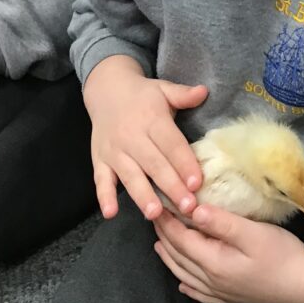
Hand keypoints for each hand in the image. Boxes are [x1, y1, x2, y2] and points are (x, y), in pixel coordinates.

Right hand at [84, 55, 207, 219]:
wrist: (106, 90)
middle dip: (171, 186)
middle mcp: (132, 136)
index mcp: (152, 119)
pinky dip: (104, 196)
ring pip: (130, 175)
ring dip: (142, 195)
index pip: (171, 144)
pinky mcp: (99, 160)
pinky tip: (110, 213)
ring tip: (155, 213)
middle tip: (187, 207)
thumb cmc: (143, 95)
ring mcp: (114, 150)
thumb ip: (183, 95)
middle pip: (154, 164)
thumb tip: (204, 91)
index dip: (184, 163)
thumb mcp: (164, 89)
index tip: (197, 183)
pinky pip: (100, 180)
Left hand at [153, 205, 303, 302]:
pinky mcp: (231, 299)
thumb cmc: (282, 255)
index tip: (158, 203)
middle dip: (164, 236)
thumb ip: (222, 223)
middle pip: (179, 256)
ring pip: (184, 275)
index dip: (167, 221)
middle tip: (155, 216)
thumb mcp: (253, 233)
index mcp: (213, 262)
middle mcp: (211, 281)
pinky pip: (199, 293)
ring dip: (170, 258)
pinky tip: (183, 283)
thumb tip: (193, 209)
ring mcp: (220, 293)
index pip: (180, 239)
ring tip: (159, 244)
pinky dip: (186, 284)